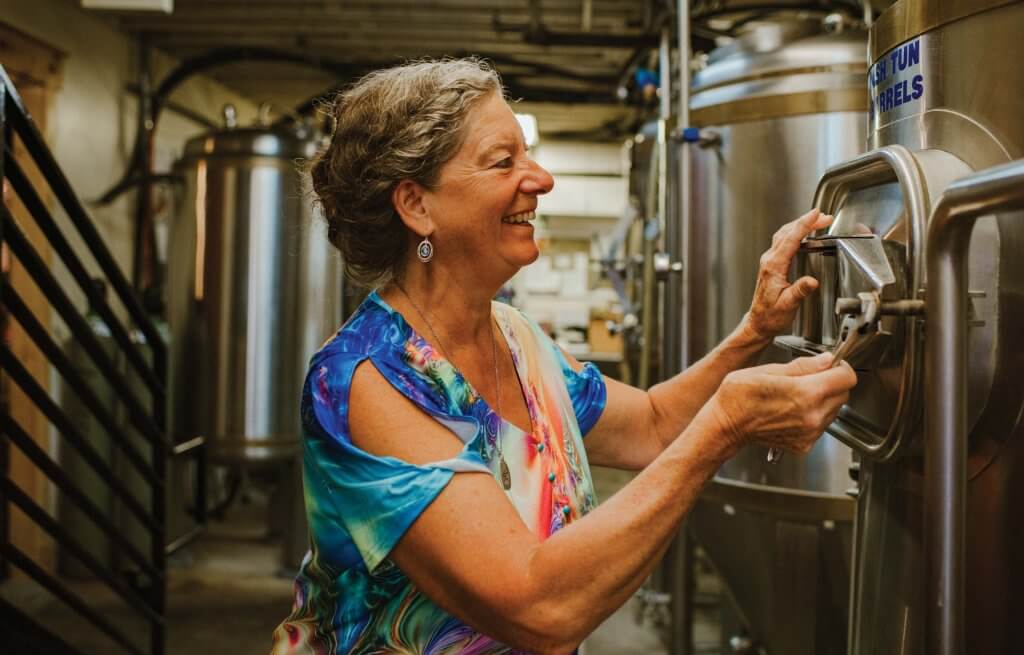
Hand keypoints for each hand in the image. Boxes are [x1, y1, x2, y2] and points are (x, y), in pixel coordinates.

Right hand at [698, 352, 856, 456]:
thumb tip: (826, 360)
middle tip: (810, 378)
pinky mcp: (804, 444)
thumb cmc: (738, 397)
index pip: (847, 377)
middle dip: (832, 383)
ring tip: (796, 395)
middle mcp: (812, 416)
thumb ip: (803, 366)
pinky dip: (812, 416)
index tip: (831, 365)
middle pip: (844, 394)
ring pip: (834, 410)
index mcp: (806, 393)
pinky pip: (821, 425)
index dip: (840, 367)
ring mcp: (809, 433)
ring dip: (823, 400)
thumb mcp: (767, 370)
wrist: (725, 426)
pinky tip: (792, 411)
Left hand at [743, 209, 833, 342]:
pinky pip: (784, 242)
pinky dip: (796, 233)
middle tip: (825, 217)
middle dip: (806, 221)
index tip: (816, 214)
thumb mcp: (788, 305)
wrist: (759, 323)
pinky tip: (805, 234)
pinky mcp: (772, 264)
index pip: (790, 239)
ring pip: (785, 235)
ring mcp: (770, 261)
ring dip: (801, 225)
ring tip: (819, 221)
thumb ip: (800, 291)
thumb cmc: (771, 316)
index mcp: (773, 267)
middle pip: (787, 232)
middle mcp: (770, 261)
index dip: (804, 225)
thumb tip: (812, 281)